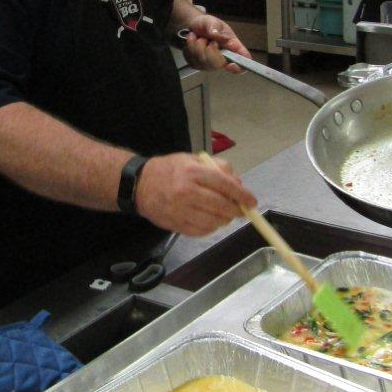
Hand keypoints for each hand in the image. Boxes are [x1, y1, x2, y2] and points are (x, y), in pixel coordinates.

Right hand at [134, 153, 256, 235]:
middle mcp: (186, 192)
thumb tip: (239, 185)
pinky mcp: (175, 224)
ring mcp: (180, 210)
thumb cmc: (169, 170)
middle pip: (221, 206)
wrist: (139, 185)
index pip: (224, 185)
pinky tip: (210, 220)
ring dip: (224, 220)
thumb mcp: (192, 160)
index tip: (252, 202)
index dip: (242, 195)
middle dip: (236, 210)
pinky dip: (211, 227)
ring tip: (224, 214)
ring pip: (214, 222)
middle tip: (240, 210)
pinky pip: (201, 231)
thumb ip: (218, 168)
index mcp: (192, 172)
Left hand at [180, 14, 248, 71]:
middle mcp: (224, 57)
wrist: (192, 26)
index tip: (230, 64)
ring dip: (198, 47)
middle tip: (205, 38)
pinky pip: (193, 61)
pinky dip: (190, 49)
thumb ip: (214, 26)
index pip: (243, 60)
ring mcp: (211, 63)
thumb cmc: (207, 24)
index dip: (239, 66)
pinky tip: (192, 41)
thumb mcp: (211, 20)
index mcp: (234, 45)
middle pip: (219, 64)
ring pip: (204, 63)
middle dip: (209, 51)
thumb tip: (218, 35)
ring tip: (198, 37)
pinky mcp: (199, 64)